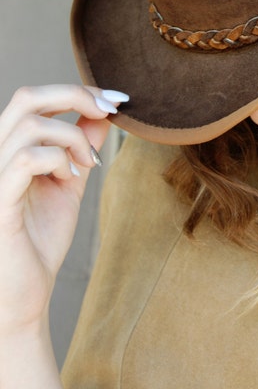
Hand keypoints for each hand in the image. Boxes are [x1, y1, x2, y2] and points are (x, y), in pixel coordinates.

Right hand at [0, 84, 127, 333]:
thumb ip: (81, 148)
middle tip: (109, 111)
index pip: (34, 98)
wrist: (21, 298)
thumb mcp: (68, 185)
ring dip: (72, 138)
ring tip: (86, 166)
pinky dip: (57, 160)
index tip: (116, 101)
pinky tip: (69, 178)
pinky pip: (25, 159)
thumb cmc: (37, 243)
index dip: (77, 90)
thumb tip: (104, 113)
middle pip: (26, 97)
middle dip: (76, 95)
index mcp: (6, 149)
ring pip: (30, 125)